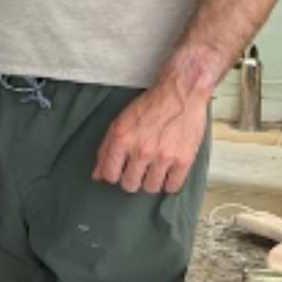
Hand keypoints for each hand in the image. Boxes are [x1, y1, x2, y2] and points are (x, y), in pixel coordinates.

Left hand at [91, 85, 209, 193]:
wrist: (180, 93)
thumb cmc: (151, 105)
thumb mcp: (120, 122)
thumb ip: (106, 149)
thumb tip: (97, 174)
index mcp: (122, 139)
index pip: (109, 174)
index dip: (113, 175)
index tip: (118, 172)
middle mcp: (141, 149)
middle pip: (129, 184)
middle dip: (131, 179)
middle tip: (137, 170)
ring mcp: (163, 156)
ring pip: (150, 188)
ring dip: (150, 182)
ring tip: (153, 170)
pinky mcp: (183, 160)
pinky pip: (172, 186)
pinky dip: (169, 183)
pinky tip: (167, 173)